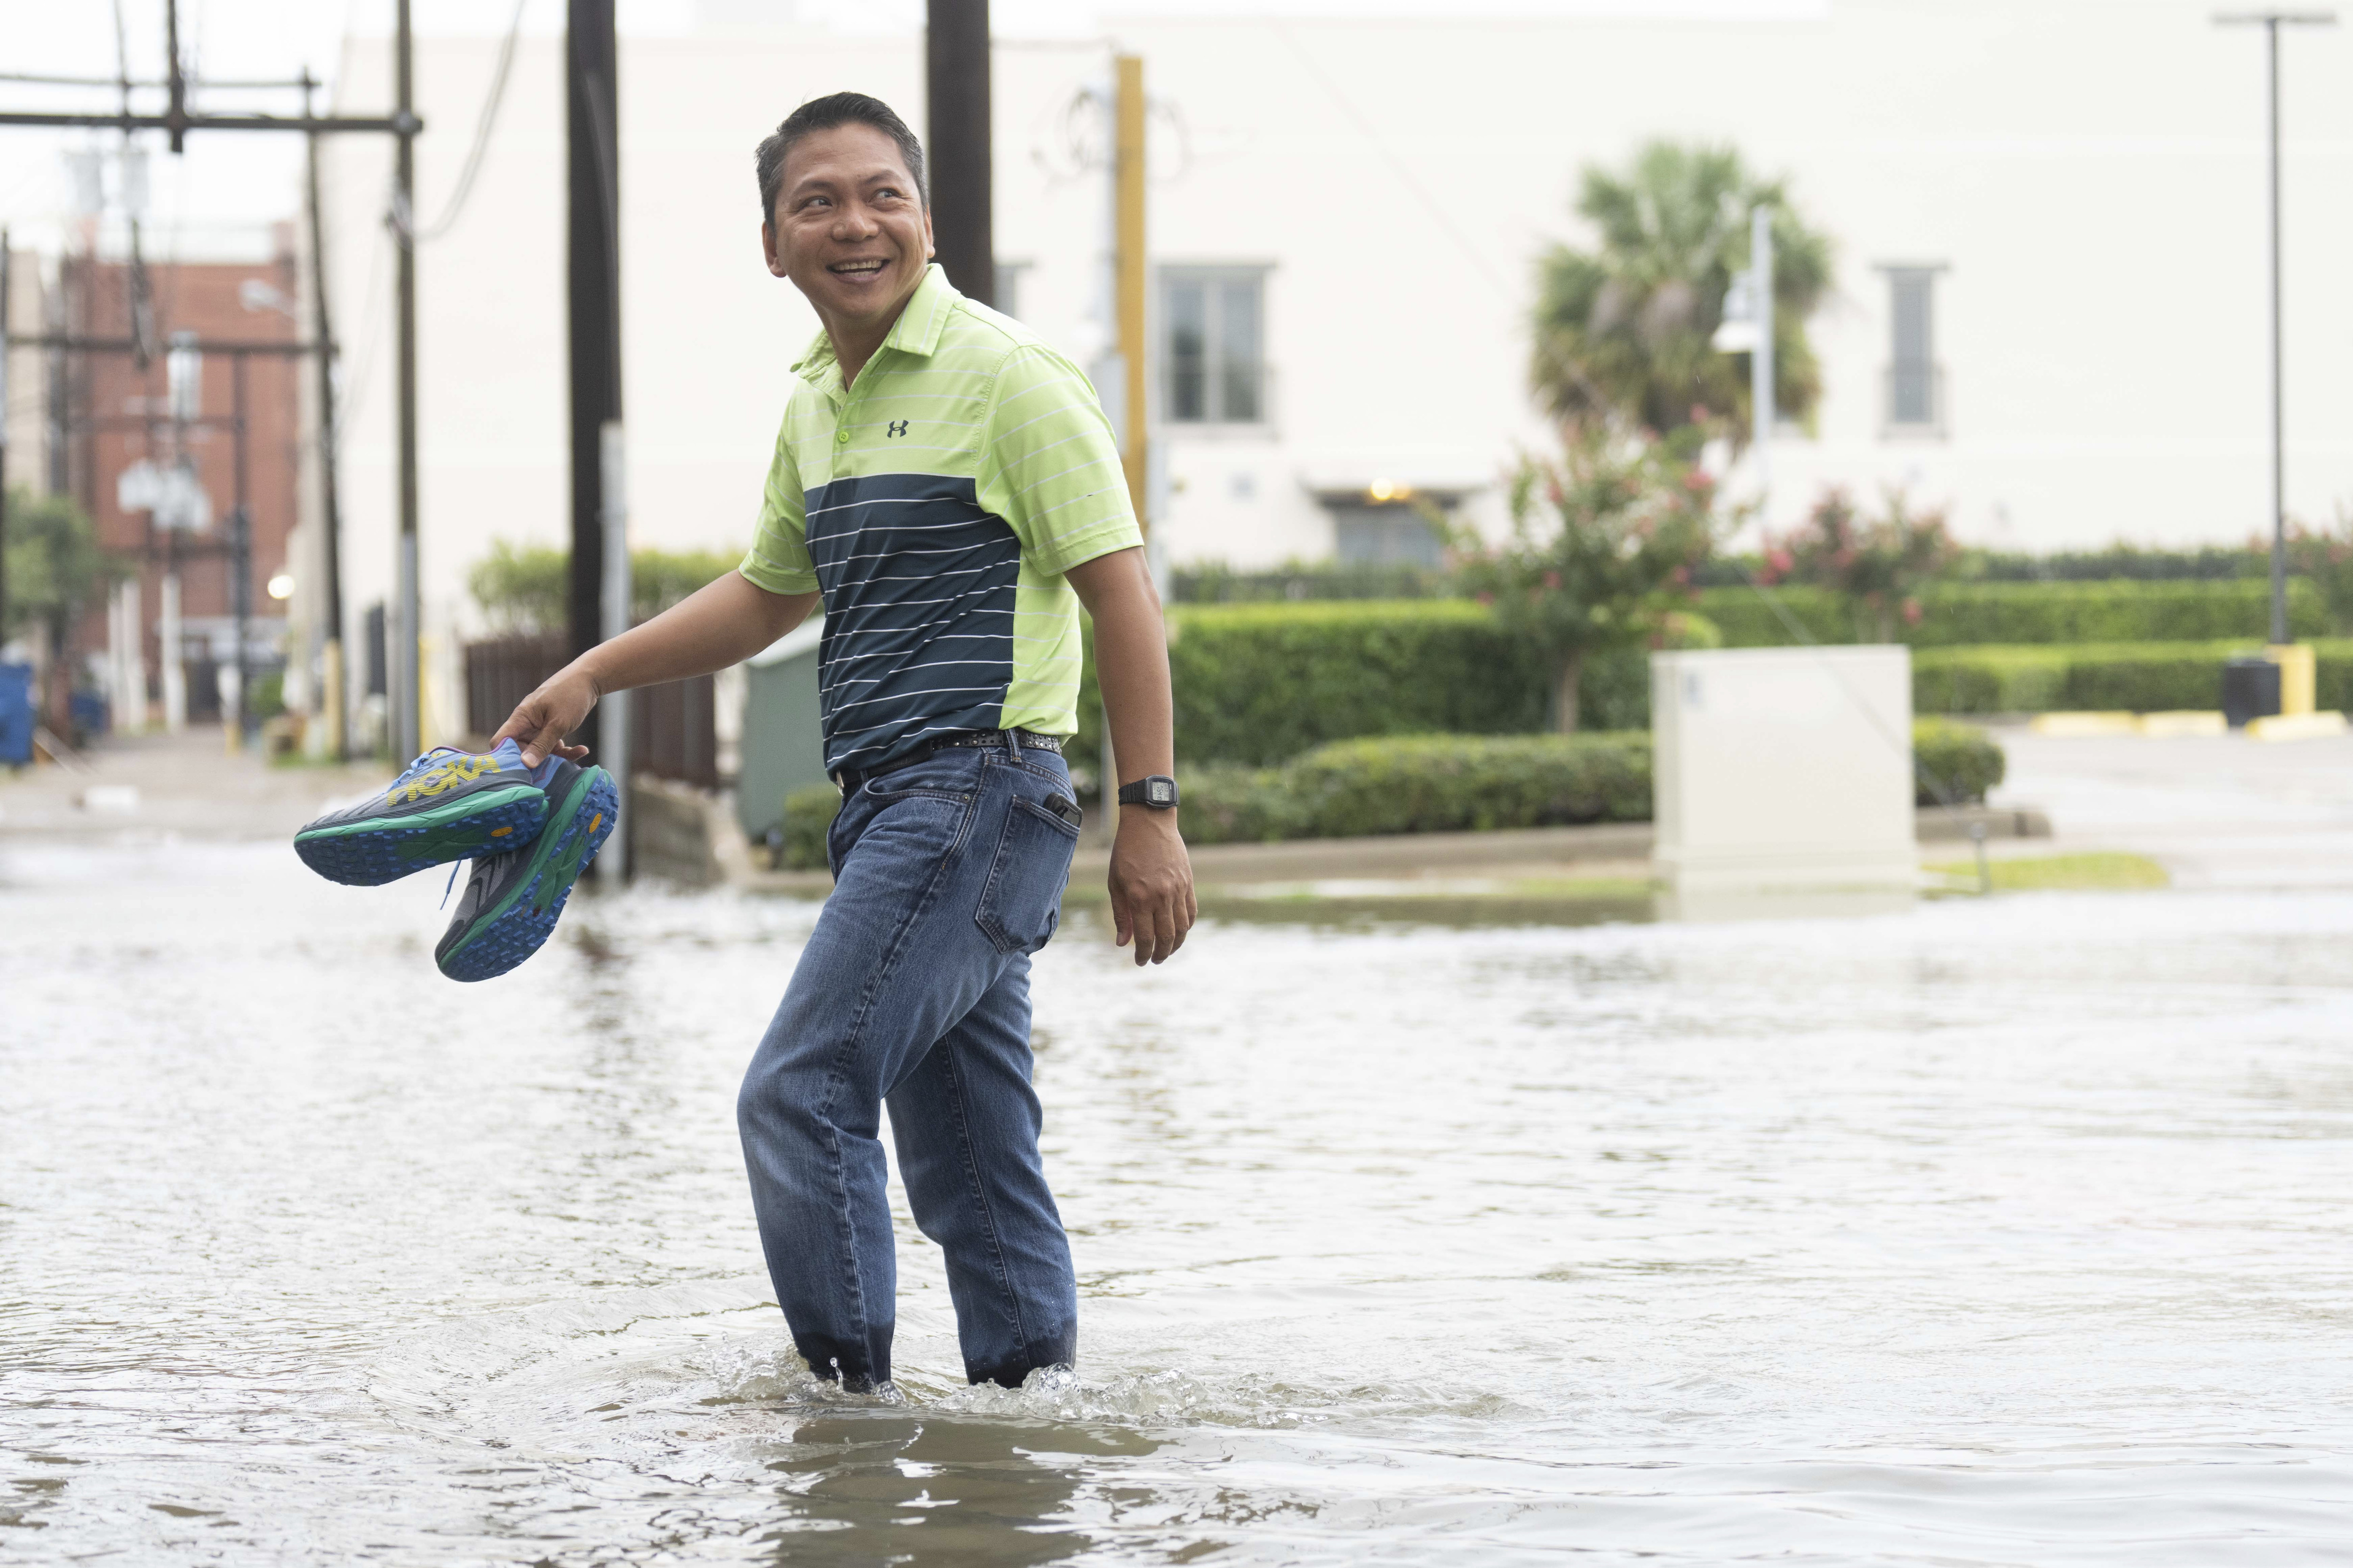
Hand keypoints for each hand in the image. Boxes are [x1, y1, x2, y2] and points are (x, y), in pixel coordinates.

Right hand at [492, 665, 600, 767]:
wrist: (588, 680)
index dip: (505, 757)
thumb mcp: (558, 723)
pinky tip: (582, 749)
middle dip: (537, 762)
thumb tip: (525, 764)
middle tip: (553, 770)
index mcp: (521, 719)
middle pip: (521, 751)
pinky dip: (566, 751)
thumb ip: (542, 745)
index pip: (500, 741)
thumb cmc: (570, 695)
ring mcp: (539, 728)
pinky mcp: (551, 730)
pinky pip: (553, 747)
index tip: (520, 770)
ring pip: (540, 751)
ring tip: (576, 754)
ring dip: (557, 757)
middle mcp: (526, 724)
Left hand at [1107, 808, 1194, 965]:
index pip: (1145, 937)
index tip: (1139, 962)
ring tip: (1167, 951)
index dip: (1143, 954)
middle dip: (1160, 954)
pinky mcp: (1188, 883)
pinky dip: (1186, 926)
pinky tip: (1178, 931)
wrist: (1149, 823)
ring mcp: (1178, 890)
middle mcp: (1161, 896)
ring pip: (1182, 928)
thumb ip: (1121, 915)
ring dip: (1175, 944)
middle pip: (1166, 937)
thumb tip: (1123, 944)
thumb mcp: (1115, 883)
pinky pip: (1191, 912)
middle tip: (1154, 961)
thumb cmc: (1126, 852)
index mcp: (1139, 898)